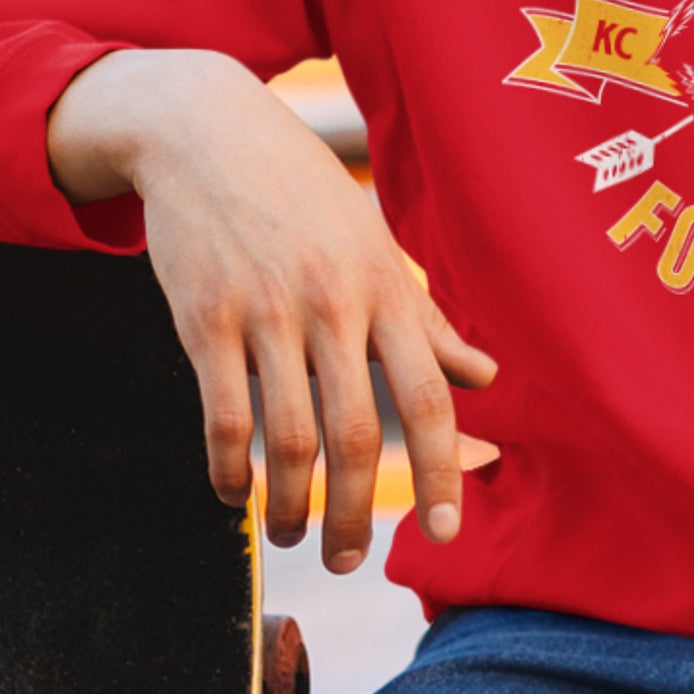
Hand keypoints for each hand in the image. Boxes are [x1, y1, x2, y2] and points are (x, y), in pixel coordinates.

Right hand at [47, 47, 498, 572]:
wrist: (207, 131)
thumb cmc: (302, 194)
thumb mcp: (373, 243)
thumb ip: (425, 317)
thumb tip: (487, 374)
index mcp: (385, 286)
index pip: (429, 392)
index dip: (444, 469)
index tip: (446, 533)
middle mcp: (334, 302)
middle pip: (358, 432)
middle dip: (357, 513)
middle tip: (350, 561)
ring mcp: (267, 311)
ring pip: (288, 438)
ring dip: (291, 506)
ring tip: (291, 535)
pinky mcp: (205, 317)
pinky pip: (222, 415)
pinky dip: (229, 471)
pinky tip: (235, 494)